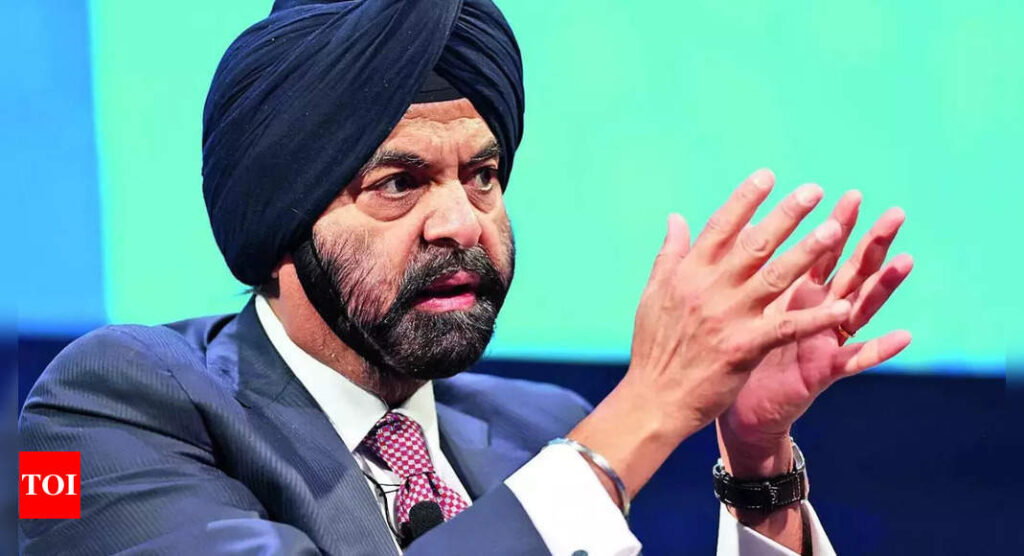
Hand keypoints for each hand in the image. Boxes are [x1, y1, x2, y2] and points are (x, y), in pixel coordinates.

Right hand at [622, 169, 853, 438]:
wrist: (653, 399)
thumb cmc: (654, 347)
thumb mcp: (654, 294)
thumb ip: (670, 254)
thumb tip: (676, 217)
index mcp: (687, 274)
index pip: (720, 227)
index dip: (746, 199)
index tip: (769, 175)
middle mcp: (709, 289)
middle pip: (754, 244)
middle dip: (786, 215)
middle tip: (814, 191)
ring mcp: (728, 317)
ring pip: (776, 277)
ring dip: (808, 252)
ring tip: (835, 229)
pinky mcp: (744, 348)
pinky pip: (787, 327)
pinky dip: (816, 317)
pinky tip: (843, 305)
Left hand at [718, 189, 912, 474]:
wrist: (731, 406)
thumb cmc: (734, 352)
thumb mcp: (739, 303)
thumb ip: (744, 266)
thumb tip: (740, 226)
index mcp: (795, 294)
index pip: (820, 252)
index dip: (835, 225)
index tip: (850, 194)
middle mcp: (816, 313)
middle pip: (849, 271)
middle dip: (871, 243)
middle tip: (895, 213)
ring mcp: (822, 340)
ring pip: (859, 308)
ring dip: (883, 286)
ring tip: (906, 260)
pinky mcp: (822, 371)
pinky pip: (854, 359)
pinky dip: (879, 349)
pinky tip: (905, 336)